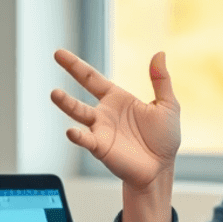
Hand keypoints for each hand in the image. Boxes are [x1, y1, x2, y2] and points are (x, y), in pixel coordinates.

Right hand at [51, 49, 180, 191]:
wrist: (160, 168)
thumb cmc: (163, 139)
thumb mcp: (167, 105)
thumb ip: (161, 80)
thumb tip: (159, 53)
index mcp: (117, 99)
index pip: (92, 78)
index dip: (76, 66)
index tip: (59, 54)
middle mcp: (104, 113)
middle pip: (82, 89)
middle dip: (71, 72)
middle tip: (57, 55)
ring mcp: (100, 130)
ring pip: (79, 113)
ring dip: (67, 104)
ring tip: (55, 94)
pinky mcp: (101, 147)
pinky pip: (86, 140)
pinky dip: (78, 136)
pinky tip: (72, 131)